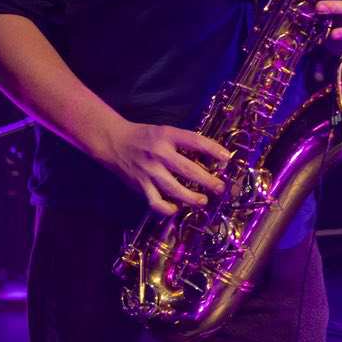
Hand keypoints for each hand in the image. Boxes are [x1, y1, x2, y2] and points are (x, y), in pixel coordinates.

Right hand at [99, 118, 231, 216]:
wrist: (114, 142)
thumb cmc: (145, 137)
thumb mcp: (165, 132)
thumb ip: (183, 143)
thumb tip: (209, 157)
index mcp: (168, 136)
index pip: (195, 142)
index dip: (213, 150)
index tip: (227, 158)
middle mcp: (159, 154)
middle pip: (188, 169)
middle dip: (207, 180)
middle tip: (220, 187)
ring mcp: (149, 172)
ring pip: (174, 189)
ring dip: (192, 198)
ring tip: (203, 201)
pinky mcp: (140, 186)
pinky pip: (156, 202)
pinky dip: (167, 209)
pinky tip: (176, 209)